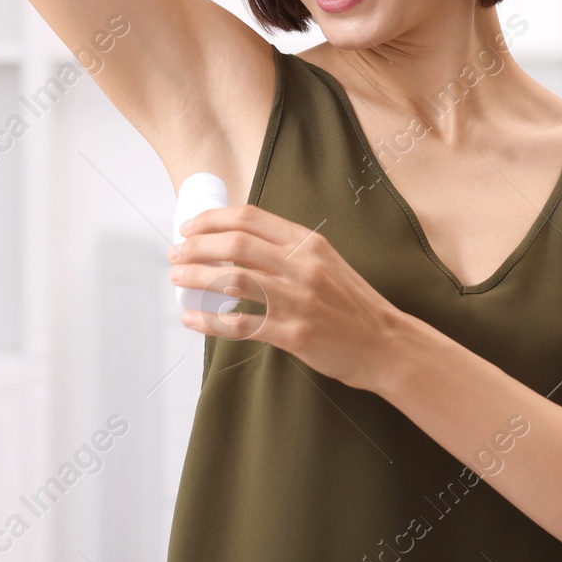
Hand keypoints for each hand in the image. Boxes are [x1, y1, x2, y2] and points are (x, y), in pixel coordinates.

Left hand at [170, 203, 406, 391]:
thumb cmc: (352, 305)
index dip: (212, 219)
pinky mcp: (294, 333)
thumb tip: (238, 244)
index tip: (190, 227)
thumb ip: (289, 250)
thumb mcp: (326, 262)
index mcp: (309, 242)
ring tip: (178, 278)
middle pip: (235, 244)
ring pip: (232, 279)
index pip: (250, 218)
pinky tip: (192, 318)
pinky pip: (240, 324)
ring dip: (196, 277)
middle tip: (176, 254)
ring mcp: (298, 299)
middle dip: (196, 246)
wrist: (385, 343)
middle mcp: (302, 265)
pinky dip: (209, 320)